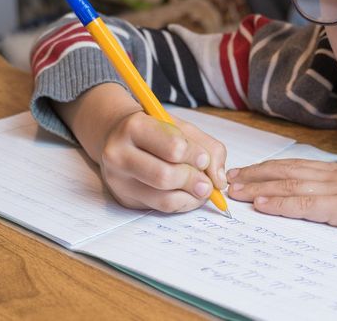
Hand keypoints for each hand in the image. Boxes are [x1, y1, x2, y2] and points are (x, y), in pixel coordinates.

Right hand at [100, 112, 226, 211]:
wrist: (117, 136)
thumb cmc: (154, 130)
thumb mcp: (182, 127)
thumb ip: (208, 148)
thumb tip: (219, 181)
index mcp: (134, 127)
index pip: (173, 148)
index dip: (196, 156)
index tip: (204, 160)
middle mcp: (119, 154)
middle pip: (165, 176)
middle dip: (194, 181)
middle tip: (207, 183)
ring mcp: (118, 180)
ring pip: (163, 198)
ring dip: (191, 197)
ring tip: (201, 189)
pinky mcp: (124, 198)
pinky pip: (160, 208)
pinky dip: (182, 203)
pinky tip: (187, 194)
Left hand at [227, 151, 336, 234]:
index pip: (298, 167)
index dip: (272, 168)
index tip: (252, 170)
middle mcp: (333, 175)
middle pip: (285, 172)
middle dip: (255, 174)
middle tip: (229, 176)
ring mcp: (334, 190)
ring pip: (287, 186)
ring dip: (258, 187)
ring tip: (233, 188)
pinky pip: (303, 206)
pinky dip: (278, 204)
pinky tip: (260, 204)